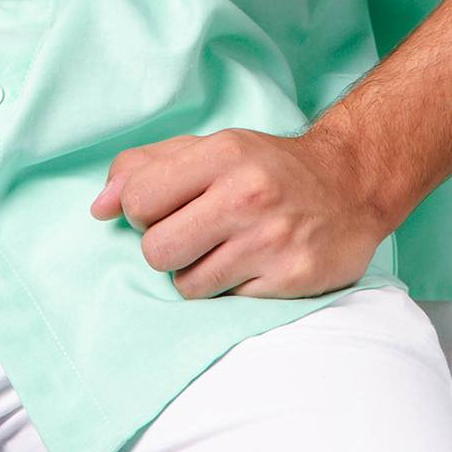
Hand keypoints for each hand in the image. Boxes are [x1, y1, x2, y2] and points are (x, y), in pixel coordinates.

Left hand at [91, 125, 389, 298]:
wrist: (352, 184)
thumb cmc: (266, 167)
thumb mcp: (209, 148)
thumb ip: (146, 168)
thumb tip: (98, 208)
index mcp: (221, 154)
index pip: (139, 200)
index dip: (144, 212)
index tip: (168, 210)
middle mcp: (246, 194)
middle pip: (155, 251)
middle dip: (166, 251)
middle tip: (194, 237)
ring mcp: (271, 239)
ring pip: (188, 285)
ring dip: (198, 275)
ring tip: (225, 252)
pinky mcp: (292, 278)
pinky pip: (228, 303)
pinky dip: (232, 290)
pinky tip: (253, 267)